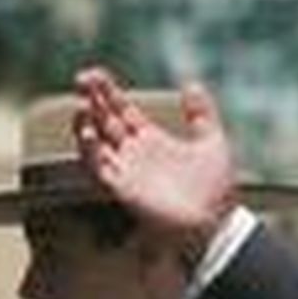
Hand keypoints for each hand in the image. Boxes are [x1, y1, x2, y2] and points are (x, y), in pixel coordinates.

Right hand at [73, 67, 239, 252]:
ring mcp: (126, 171)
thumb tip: (191, 83)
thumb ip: (202, 113)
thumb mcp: (212, 142)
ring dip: (84, 124)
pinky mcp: (123, 189)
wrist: (215, 224)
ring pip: (95, 144)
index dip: (107, 91)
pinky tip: (88, 133)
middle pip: (103, 120)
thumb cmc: (215, 189)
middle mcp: (134, 154)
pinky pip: (98, 169)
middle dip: (91, 99)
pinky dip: (90, 152)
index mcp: (151, 140)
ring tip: (82, 105)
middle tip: (82, 79)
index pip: (121, 109)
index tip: (96, 74)